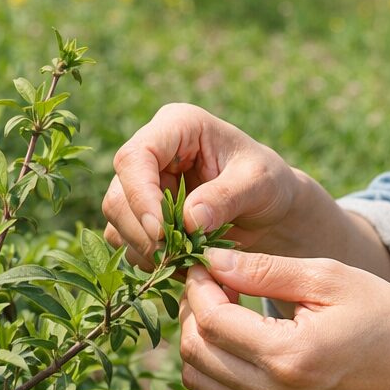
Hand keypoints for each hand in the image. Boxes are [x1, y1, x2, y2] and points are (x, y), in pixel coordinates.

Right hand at [102, 103, 299, 269]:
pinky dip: (150, 259)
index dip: (141, 195)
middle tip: (178, 257)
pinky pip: (126, 240)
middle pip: (119, 194)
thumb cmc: (269, 183)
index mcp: (178, 125)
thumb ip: (226, 197)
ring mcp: (142, 182)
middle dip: (144, 231)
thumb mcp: (259, 184)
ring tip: (188, 261)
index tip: (162, 231)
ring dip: (147, 249)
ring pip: (117, 220)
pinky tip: (182, 263)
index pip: (136, 157)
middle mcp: (152, 150)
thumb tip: (189, 220)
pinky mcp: (140, 212)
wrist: (271, 207)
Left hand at [178, 248, 389, 389]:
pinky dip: (217, 361)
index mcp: (289, 355)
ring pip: (198, 378)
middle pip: (195, 351)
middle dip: (193, 309)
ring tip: (225, 304)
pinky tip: (241, 332)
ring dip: (200, 337)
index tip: (205, 260)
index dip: (198, 285)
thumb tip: (211, 261)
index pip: (212, 320)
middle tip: (213, 279)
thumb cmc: (385, 316)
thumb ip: (266, 270)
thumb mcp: (329, 278)